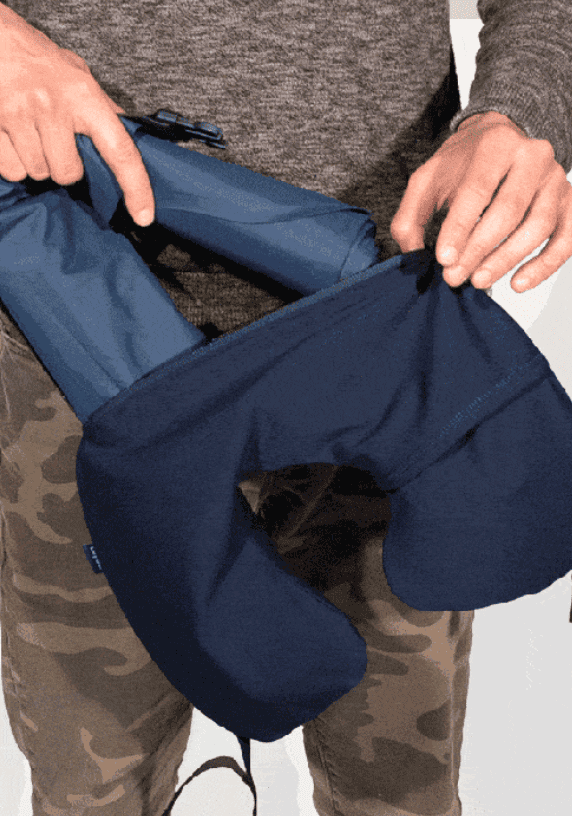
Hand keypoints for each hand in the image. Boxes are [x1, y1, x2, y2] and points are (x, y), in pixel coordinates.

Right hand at [0, 10, 154, 225]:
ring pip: (37, 173)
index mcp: (84, 97)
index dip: (136, 188)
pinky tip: (12, 139)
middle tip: (55, 141)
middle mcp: (53, 107)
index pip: (120, 151)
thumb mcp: (79, 77)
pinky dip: (12, 162)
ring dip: (36, 162)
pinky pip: (10, 170)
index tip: (144, 215)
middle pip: (68, 174)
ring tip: (31, 134)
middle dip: (63, 166)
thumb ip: (103, 109)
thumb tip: (131, 134)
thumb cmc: (41, 62)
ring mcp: (20, 116)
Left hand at [390, 111, 571, 292]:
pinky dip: (544, 266)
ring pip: (538, 227)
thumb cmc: (462, 165)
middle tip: (455, 276)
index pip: (477, 190)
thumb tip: (413, 254)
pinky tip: (518, 283)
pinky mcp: (569, 202)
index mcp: (495, 145)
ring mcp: (555, 179)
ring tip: (479, 281)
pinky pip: (567, 239)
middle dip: (478, 250)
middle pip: (508, 212)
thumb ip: (411, 216)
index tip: (444, 259)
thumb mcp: (427, 179)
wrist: (500, 139)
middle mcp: (532, 157)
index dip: (460, 228)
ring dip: (506, 260)